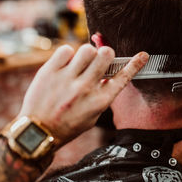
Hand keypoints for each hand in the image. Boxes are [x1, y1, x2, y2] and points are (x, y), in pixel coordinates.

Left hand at [18, 44, 148, 147]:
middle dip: (106, 54)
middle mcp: (85, 88)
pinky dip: (67, 55)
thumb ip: (103, 95)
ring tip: (80, 63)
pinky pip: (66, 49)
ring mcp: (66, 79)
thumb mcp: (93, 115)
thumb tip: (109, 75)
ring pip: (87, 49)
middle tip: (99, 60)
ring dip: (87, 54)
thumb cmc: (68, 125)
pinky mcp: (49, 72)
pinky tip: (65, 65)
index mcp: (99, 101)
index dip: (135, 64)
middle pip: (105, 54)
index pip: (123, 77)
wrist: (37, 132)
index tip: (143, 55)